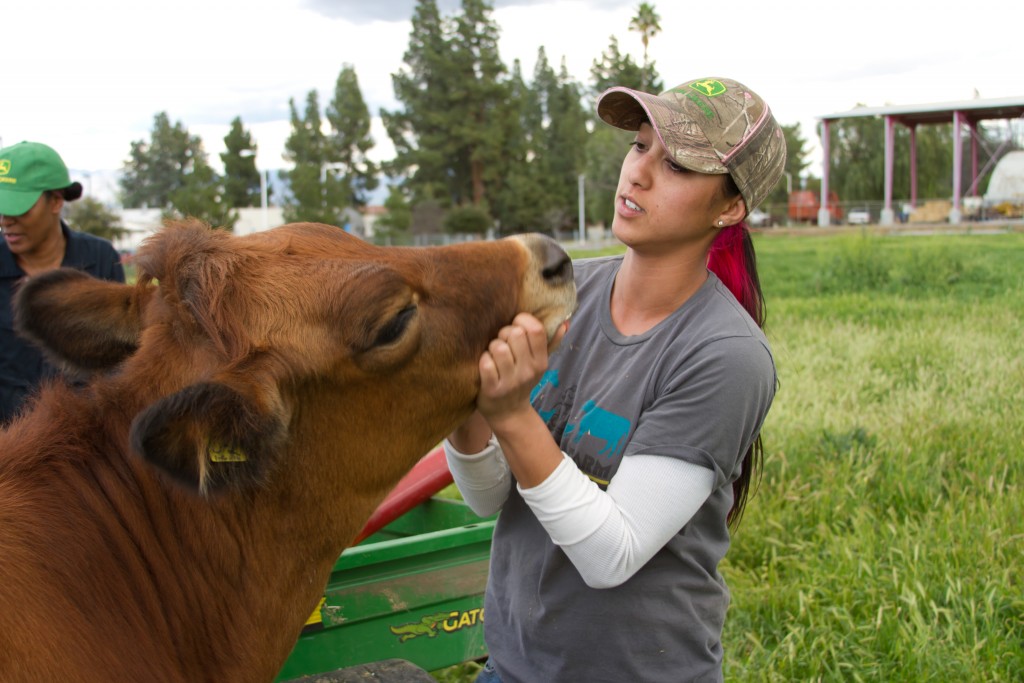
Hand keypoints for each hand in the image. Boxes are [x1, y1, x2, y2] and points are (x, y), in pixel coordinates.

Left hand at [477, 313, 562, 429]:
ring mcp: (511, 381)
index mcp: (541, 362)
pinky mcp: (493, 389)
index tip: (516, 325)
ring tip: (494, 354)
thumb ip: (551, 342)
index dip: (522, 320)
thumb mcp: (539, 364)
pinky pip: (486, 363)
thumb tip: (564, 323)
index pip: (536, 329)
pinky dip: (483, 360)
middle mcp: (528, 371)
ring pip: (498, 347)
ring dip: (492, 347)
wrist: (509, 413)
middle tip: (503, 342)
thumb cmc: (522, 381)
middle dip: (504, 333)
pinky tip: (487, 365)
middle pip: (515, 334)